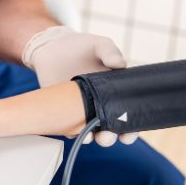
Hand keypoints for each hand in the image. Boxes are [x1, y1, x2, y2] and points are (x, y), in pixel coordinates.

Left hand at [22, 26, 138, 146]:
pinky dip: (74, 134)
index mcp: (116, 93)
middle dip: (113, 137)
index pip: (130, 116)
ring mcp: (83, 111)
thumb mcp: (100, 45)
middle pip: (112, 130)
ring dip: (94, 139)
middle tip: (108, 136)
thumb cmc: (82, 47)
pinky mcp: (65, 113)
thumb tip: (120, 64)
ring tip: (92, 136)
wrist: (53, 48)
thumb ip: (110, 52)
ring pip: (93, 133)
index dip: (132, 129)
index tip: (130, 133)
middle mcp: (102, 106)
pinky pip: (71, 130)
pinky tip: (75, 133)